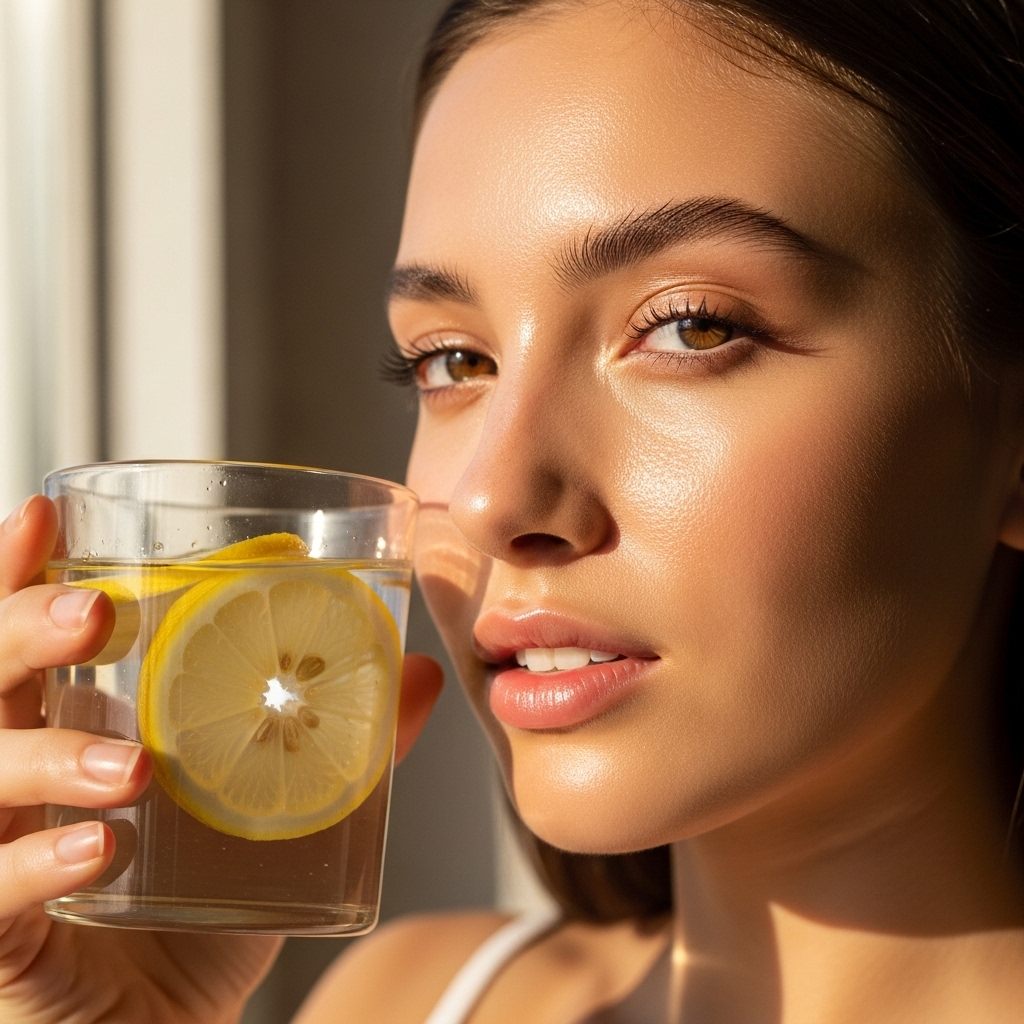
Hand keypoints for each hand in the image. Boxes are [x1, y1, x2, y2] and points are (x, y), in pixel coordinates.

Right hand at [0, 496, 442, 1023]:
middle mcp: (11, 784)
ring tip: (136, 770)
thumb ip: (340, 748)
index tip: (46, 513)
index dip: (12, 573)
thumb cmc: (199, 914)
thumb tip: (417, 675)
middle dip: (19, 634)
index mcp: (65, 733)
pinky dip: (38, 866)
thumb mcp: (271, 818)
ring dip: (50, 759)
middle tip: (95, 617)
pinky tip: (102, 850)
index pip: (16, 639)